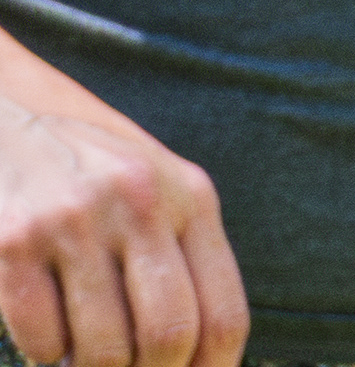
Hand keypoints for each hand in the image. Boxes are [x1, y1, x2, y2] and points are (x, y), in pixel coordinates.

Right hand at [0, 88, 246, 366]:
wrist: (9, 122)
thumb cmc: (95, 172)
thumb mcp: (159, 192)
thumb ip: (185, 255)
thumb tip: (205, 353)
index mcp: (191, 196)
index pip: (222, 313)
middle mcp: (139, 204)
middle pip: (167, 336)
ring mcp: (74, 222)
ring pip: (102, 349)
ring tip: (85, 358)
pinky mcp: (14, 242)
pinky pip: (40, 340)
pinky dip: (45, 355)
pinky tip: (47, 335)